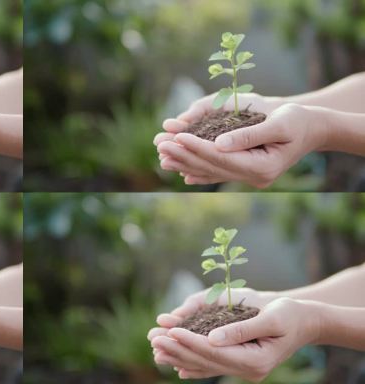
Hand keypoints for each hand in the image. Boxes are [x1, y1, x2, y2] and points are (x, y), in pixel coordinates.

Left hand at [149, 297, 320, 381]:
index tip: (170, 330)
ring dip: (179, 357)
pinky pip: (212, 366)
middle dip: (177, 349)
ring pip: (205, 365)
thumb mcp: (271, 318)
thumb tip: (211, 338)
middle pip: (205, 360)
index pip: (214, 351)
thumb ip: (241, 330)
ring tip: (156, 349)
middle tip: (153, 339)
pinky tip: (176, 366)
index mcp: (254, 360)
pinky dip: (193, 364)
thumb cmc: (290, 314)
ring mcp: (243, 369)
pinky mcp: (239, 363)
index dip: (190, 341)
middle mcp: (247, 369)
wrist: (306, 321)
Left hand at [155, 103, 329, 187]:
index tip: (176, 137)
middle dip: (184, 155)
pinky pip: (218, 173)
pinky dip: (199, 171)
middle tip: (160, 145)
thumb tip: (218, 144)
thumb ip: (249, 135)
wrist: (314, 129)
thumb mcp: (279, 123)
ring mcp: (249, 178)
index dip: (196, 147)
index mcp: (261, 167)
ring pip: (211, 171)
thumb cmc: (299, 121)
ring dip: (185, 163)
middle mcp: (254, 178)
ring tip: (162, 156)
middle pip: (211, 166)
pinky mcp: (246, 172)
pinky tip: (181, 171)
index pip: (220, 158)